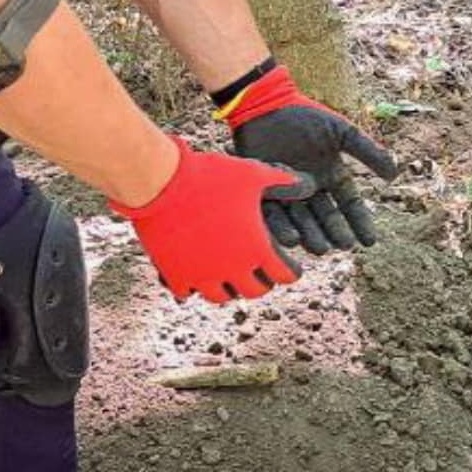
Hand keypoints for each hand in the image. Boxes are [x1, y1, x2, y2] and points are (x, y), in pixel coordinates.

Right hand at [109, 136, 315, 302]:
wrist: (163, 182)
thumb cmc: (211, 175)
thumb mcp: (253, 174)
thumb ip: (282, 183)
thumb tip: (308, 185)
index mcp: (256, 249)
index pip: (283, 275)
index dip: (290, 271)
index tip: (289, 267)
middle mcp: (232, 270)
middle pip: (254, 291)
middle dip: (261, 281)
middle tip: (260, 271)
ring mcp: (202, 276)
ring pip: (221, 297)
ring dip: (229, 288)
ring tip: (230, 275)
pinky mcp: (175, 275)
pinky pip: (187, 293)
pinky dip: (194, 286)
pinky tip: (196, 274)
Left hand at [221, 64, 398, 250]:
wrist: (266, 105)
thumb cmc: (305, 116)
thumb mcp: (342, 132)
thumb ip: (368, 152)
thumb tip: (395, 174)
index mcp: (331, 175)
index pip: (350, 204)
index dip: (360, 222)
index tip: (370, 241)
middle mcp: (311, 189)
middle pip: (326, 217)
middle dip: (336, 232)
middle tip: (343, 245)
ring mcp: (288, 192)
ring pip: (302, 221)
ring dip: (312, 235)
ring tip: (321, 247)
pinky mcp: (264, 192)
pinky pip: (275, 216)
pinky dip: (283, 229)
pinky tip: (293, 239)